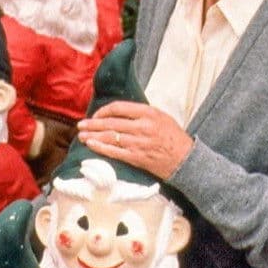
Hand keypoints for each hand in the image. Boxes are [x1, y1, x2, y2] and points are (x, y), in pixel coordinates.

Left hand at [76, 100, 193, 179]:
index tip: (96, 115)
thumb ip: (142, 113)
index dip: (104, 111)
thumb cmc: (174, 137)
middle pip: (111, 123)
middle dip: (93, 124)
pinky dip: (101, 148)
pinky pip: (114, 152)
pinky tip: (91, 146)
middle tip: (81, 125)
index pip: (119, 108)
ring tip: (81, 136)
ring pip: (110, 137)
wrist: (185, 160)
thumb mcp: (161, 117)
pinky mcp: (137, 158)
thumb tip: (120, 113)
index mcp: (148, 113)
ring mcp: (138, 143)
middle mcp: (142, 126)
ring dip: (93, 136)